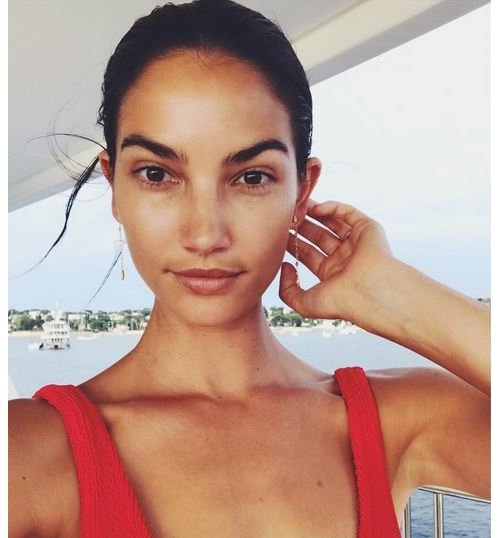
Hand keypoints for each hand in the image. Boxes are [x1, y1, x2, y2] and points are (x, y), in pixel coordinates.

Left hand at [279, 200, 394, 321]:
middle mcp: (345, 258)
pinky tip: (316, 208)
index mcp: (332, 275)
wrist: (369, 294)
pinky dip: (332, 208)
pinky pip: (348, 213)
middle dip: (302, 226)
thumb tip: (286, 266)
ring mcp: (356, 243)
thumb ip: (287, 290)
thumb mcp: (303, 303)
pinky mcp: (368, 229)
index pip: (308, 254)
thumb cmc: (340, 302)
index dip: (293, 243)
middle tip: (286, 216)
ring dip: (315, 213)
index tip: (278, 233)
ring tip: (298, 206)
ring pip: (332, 222)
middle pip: (318, 236)